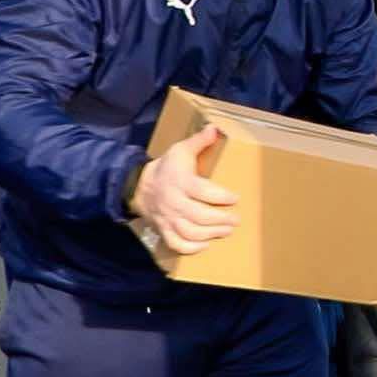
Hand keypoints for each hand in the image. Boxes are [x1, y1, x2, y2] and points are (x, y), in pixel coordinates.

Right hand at [131, 124, 238, 254]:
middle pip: (198, 215)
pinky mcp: (163, 229)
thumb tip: (215, 128)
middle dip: (220, 219)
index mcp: (180, 181)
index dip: (220, 197)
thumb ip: (199, 141)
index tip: (235, 198)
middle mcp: (174, 202)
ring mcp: (168, 218)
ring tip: (227, 231)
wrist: (140, 186)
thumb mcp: (180, 150)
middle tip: (236, 220)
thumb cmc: (167, 167)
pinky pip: (175, 243)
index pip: (202, 191)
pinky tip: (205, 245)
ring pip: (189, 231)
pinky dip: (190, 248)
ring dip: (210, 234)